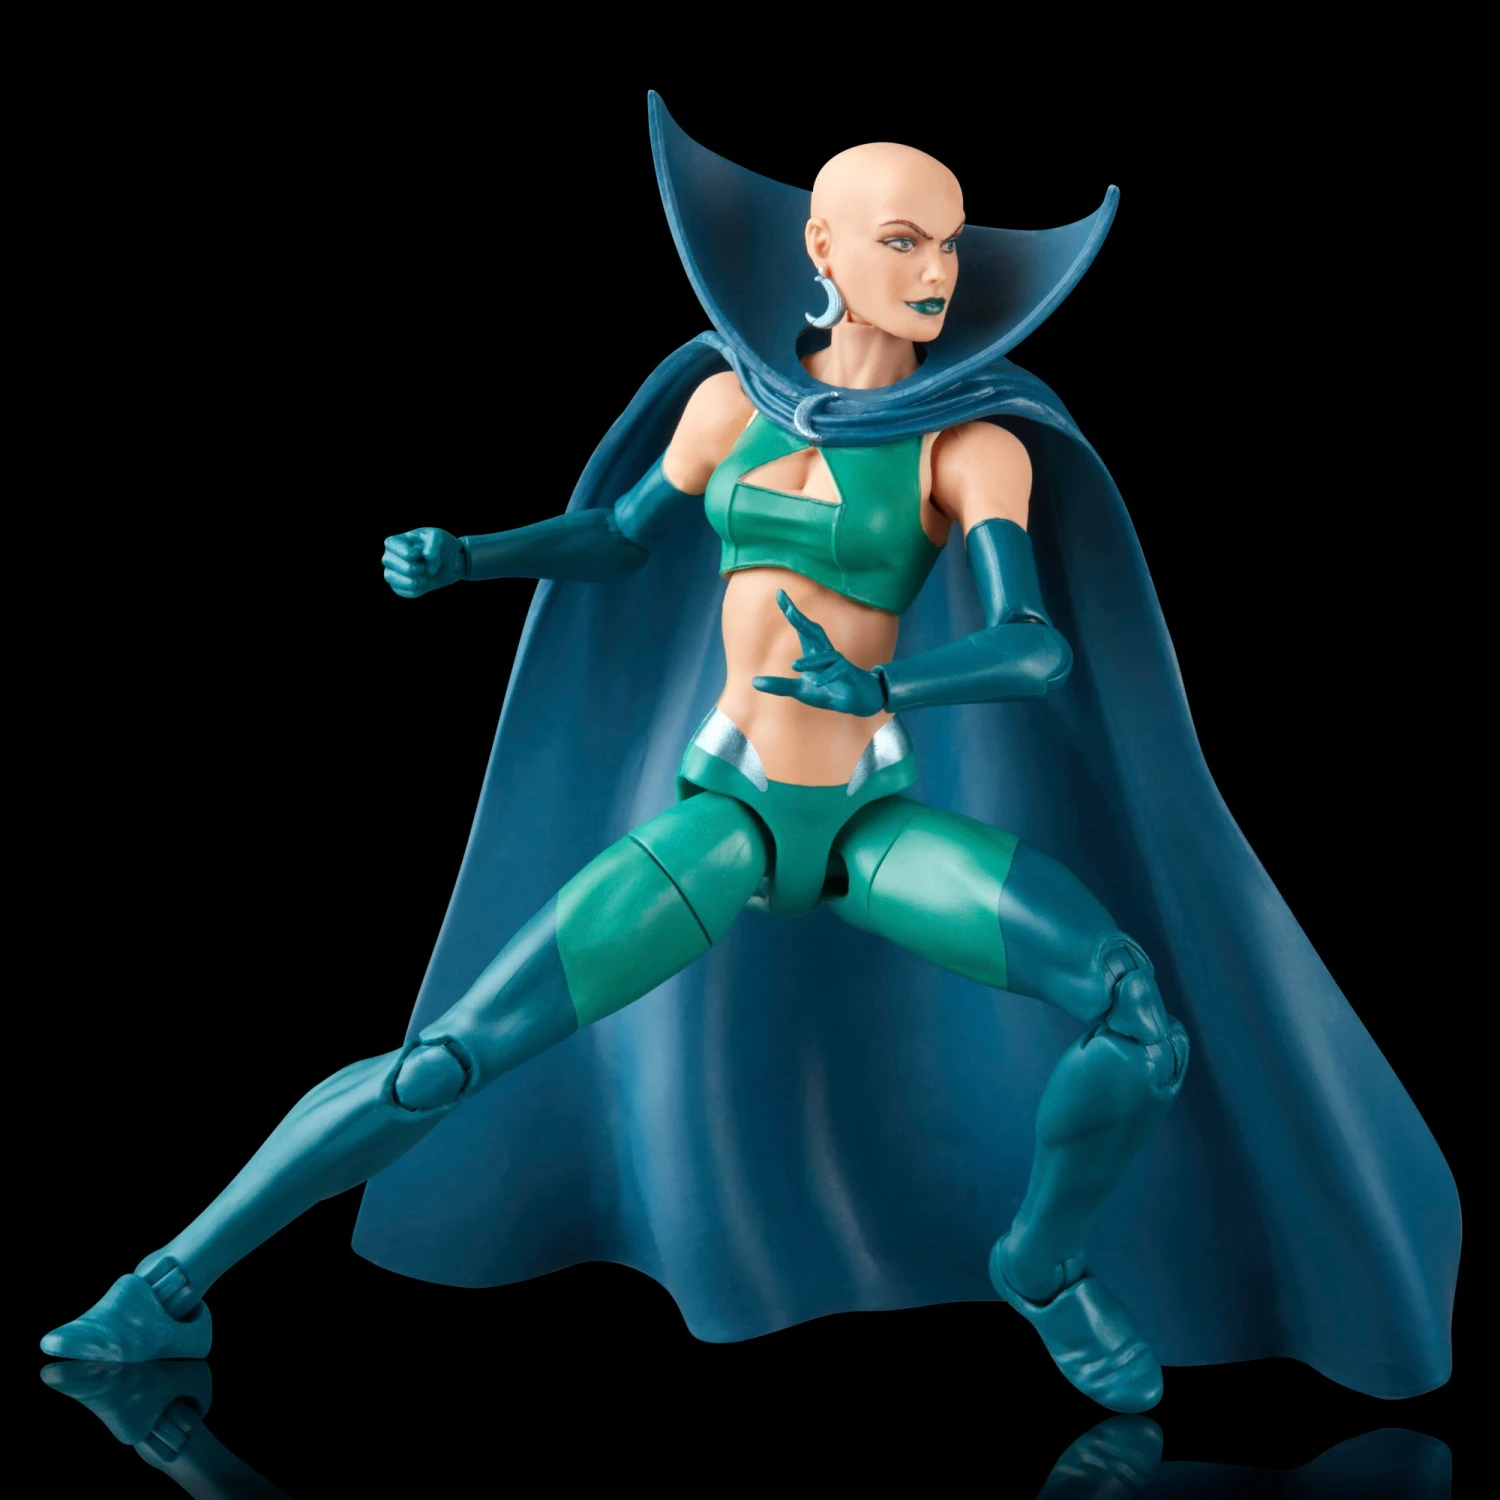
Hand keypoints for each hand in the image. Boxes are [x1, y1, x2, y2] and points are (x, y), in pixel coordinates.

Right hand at [383, 528, 465, 597]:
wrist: (446, 561)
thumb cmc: (437, 545)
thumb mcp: (438, 537)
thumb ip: (433, 548)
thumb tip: (428, 569)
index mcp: (393, 542)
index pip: (395, 548)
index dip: (411, 553)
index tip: (420, 552)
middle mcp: (389, 558)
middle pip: (404, 568)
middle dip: (419, 567)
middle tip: (424, 564)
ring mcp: (392, 574)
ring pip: (404, 583)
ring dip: (420, 579)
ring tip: (425, 573)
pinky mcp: (399, 588)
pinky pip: (410, 593)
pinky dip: (422, 588)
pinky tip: (424, 581)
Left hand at [752, 591, 886, 716]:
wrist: (855, 701)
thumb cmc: (828, 691)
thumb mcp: (800, 690)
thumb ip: (779, 686)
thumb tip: (754, 681)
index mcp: (814, 653)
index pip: (801, 628)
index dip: (791, 611)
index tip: (780, 593)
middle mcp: (826, 653)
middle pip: (814, 632)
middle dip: (802, 620)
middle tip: (789, 609)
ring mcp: (838, 663)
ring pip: (825, 656)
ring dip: (810, 662)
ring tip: (793, 666)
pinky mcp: (848, 675)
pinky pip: (837, 672)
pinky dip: (827, 677)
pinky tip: (817, 683)